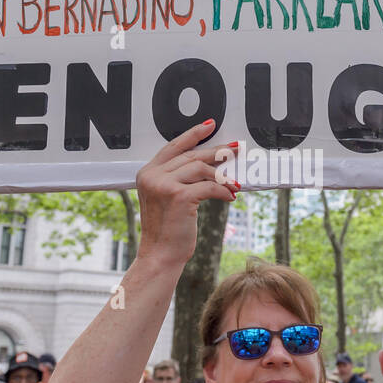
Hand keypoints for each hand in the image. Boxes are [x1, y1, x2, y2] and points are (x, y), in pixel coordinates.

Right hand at [135, 119, 236, 267]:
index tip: (209, 126)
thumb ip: (177, 179)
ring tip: (234, 185)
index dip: (193, 134)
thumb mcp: (166, 199)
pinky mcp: (179, 196)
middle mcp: (152, 176)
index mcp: (147, 173)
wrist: (160, 255)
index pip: (173, 146)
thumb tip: (208, 165)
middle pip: (191, 155)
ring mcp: (164, 185)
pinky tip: (231, 196)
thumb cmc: (166, 231)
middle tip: (235, 149)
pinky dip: (223, 191)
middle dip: (216, 151)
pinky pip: (209, 186)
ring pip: (201, 168)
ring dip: (222, 176)